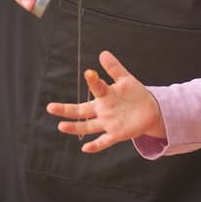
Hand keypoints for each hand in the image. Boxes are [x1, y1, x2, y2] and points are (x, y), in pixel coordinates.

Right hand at [46, 51, 165, 152]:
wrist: (150, 110)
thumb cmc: (134, 94)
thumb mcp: (126, 80)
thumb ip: (114, 68)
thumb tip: (102, 53)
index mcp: (104, 96)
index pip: (95, 88)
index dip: (93, 81)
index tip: (89, 73)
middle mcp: (102, 110)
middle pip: (81, 111)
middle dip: (66, 110)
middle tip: (50, 107)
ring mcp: (108, 123)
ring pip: (88, 127)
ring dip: (75, 127)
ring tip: (61, 126)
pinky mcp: (117, 134)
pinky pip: (104, 141)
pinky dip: (96, 145)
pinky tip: (85, 148)